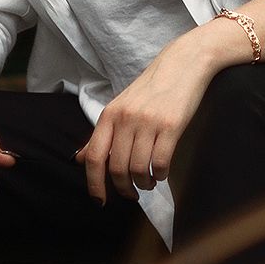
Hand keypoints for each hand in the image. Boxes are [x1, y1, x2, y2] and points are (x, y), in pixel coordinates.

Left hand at [75, 25, 238, 202]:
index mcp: (110, 115)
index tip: (99, 201)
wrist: (184, 63)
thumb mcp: (121, 107)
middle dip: (125, 188)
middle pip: (117, 168)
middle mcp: (125, 119)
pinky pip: (161, 162)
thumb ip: (102, 134)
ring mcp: (148, 122)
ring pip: (139, 169)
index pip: (95, 157)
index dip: (94, 184)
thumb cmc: (152, 88)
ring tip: (150, 182)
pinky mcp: (171, 125)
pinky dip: (161, 174)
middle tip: (133, 194)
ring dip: (145, 183)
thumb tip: (81, 159)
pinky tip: (162, 172)